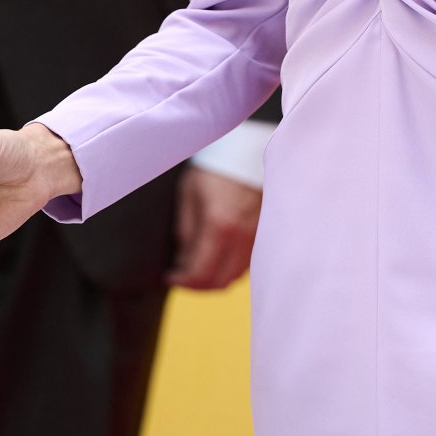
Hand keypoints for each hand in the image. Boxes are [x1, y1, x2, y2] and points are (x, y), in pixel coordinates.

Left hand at [166, 167, 260, 290]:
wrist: (247, 150)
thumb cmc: (215, 169)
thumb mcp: (189, 195)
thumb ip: (185, 232)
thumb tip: (183, 261)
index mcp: (220, 227)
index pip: (200, 274)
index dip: (182, 282)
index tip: (170, 277)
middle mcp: (243, 237)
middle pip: (220, 282)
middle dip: (198, 285)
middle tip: (183, 276)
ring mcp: (258, 237)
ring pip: (236, 276)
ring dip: (216, 277)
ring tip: (199, 266)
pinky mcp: (265, 233)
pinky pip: (248, 263)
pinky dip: (231, 266)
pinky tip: (219, 255)